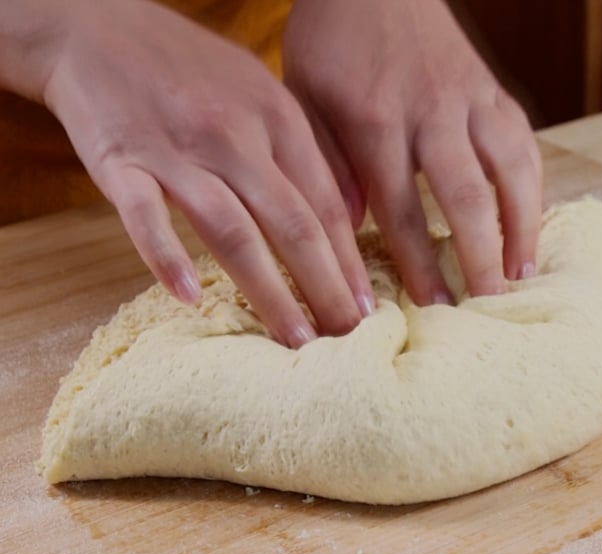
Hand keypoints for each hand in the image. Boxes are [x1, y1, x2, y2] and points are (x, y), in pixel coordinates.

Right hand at [38, 0, 374, 346]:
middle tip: (347, 339)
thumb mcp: (264, 96)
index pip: (325, 205)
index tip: (367, 309)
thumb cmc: (192, 71)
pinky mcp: (122, 162)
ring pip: (233, 230)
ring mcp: (178, 151)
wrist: (98, 27)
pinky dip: (166, 256)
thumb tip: (352, 212)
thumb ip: (307, 153)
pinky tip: (189, 297)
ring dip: (269, 291)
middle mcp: (236, 137)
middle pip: (292, 225)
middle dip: (325, 288)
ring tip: (295, 340)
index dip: (350, 262)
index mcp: (277, 120)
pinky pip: (145, 215)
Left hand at [283, 0, 542, 303]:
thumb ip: (326, 164)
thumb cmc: (331, 43)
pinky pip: (524, 144)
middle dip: (481, 258)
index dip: (420, 264)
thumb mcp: (303, 99)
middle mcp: (432, 112)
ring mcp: (470, 98)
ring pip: (511, 170)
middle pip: (468, 198)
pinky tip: (530, 226)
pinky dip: (532, 190)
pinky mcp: (493, 90)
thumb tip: (353, 231)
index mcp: (376, 121)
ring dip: (521, 228)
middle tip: (489, 306)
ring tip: (522, 276)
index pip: (404, 209)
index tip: (432, 307)